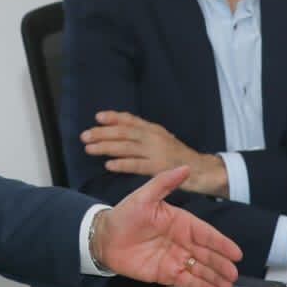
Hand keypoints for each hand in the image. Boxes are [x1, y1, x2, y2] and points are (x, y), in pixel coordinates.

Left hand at [81, 111, 227, 195]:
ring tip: (89, 149)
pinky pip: (136, 165)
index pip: (131, 120)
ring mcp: (156, 152)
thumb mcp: (162, 139)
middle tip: (85, 135)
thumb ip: (144, 135)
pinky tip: (108, 165)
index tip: (98, 117)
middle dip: (103, 133)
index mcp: (153, 129)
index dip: (114, 117)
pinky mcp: (158, 167)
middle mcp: (153, 137)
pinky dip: (122, 164)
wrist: (201, 169)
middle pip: (124, 132)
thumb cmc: (178, 156)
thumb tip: (120, 132)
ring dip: (106, 147)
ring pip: (126, 147)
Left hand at [94, 166, 242, 286]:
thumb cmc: (124, 215)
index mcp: (180, 222)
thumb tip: (185, 167)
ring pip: (200, 269)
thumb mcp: (144, 196)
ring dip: (215, 277)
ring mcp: (175, 259)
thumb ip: (165, 182)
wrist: (104, 238)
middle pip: (207, 254)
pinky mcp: (165, 273)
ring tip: (229, 285)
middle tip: (235, 273)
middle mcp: (181, 241)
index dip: (222, 243)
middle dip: (222, 264)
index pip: (206, 234)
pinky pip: (186, 281)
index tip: (235, 253)